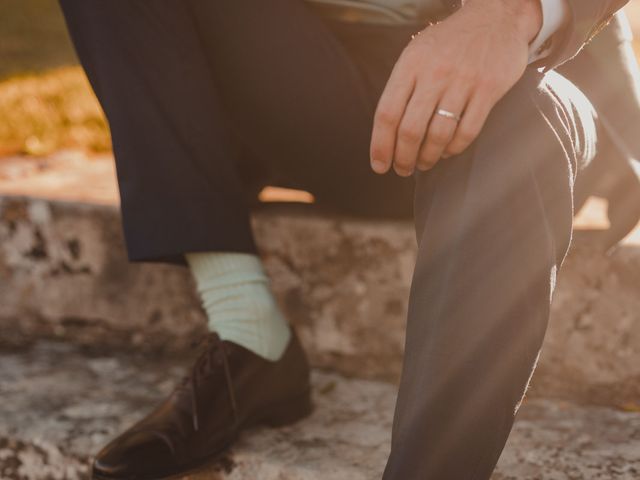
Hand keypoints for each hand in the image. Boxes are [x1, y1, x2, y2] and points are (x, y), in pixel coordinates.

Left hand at [370, 0, 541, 175]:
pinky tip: (447, 152)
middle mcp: (434, 72)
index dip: (380, 145)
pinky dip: (454, 149)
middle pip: (410, 129)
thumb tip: (386, 132)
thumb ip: (402, 87)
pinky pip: (467, 131)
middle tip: (402, 169)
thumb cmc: (449, 43)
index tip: (379, 165)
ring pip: (438, 134)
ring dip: (428, 157)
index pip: (387, 113)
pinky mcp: (488, 89)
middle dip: (403, 158)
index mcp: (410, 64)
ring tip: (423, 163)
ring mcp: (463, 81)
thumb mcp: (417, 53)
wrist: (496, 17)